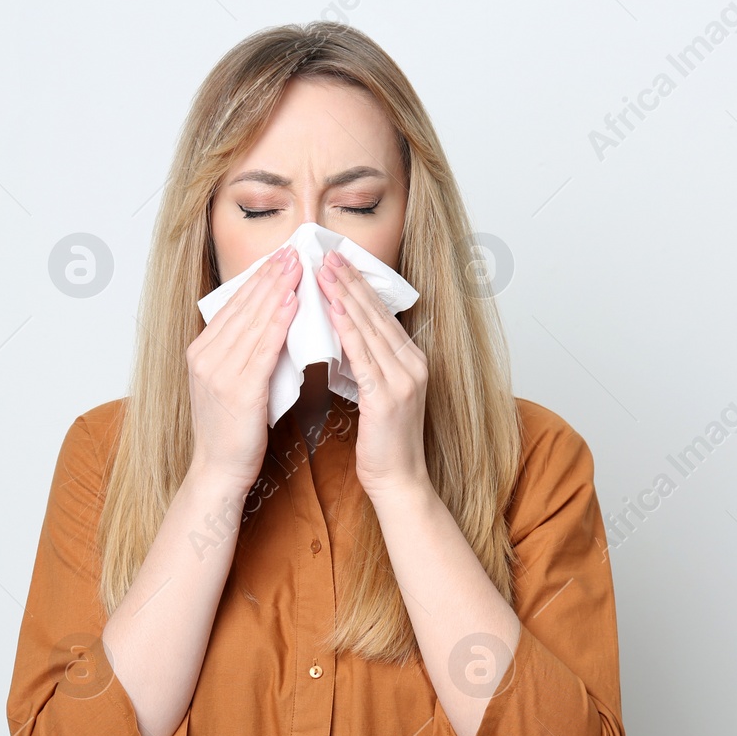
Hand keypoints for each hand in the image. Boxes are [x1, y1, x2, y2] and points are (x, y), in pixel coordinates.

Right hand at [186, 245, 300, 490]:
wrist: (219, 471)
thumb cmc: (232, 431)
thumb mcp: (231, 383)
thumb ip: (242, 353)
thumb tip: (270, 324)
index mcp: (201, 352)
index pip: (233, 307)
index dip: (257, 280)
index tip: (279, 257)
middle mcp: (205, 357)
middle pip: (242, 308)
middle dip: (269, 276)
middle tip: (292, 251)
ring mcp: (219, 372)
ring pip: (253, 322)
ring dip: (277, 290)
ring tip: (297, 267)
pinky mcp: (238, 390)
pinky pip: (262, 348)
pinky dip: (278, 322)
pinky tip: (293, 303)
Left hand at [317, 249, 429, 499]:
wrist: (399, 482)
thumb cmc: (384, 444)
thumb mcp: (378, 396)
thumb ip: (368, 366)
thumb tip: (344, 338)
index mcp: (411, 361)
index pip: (381, 314)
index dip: (359, 286)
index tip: (337, 262)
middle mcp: (412, 364)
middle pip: (376, 314)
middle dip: (350, 281)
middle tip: (327, 253)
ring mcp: (403, 379)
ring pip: (369, 328)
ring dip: (344, 296)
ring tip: (324, 270)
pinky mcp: (388, 396)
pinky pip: (363, 355)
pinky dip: (346, 329)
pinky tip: (332, 309)